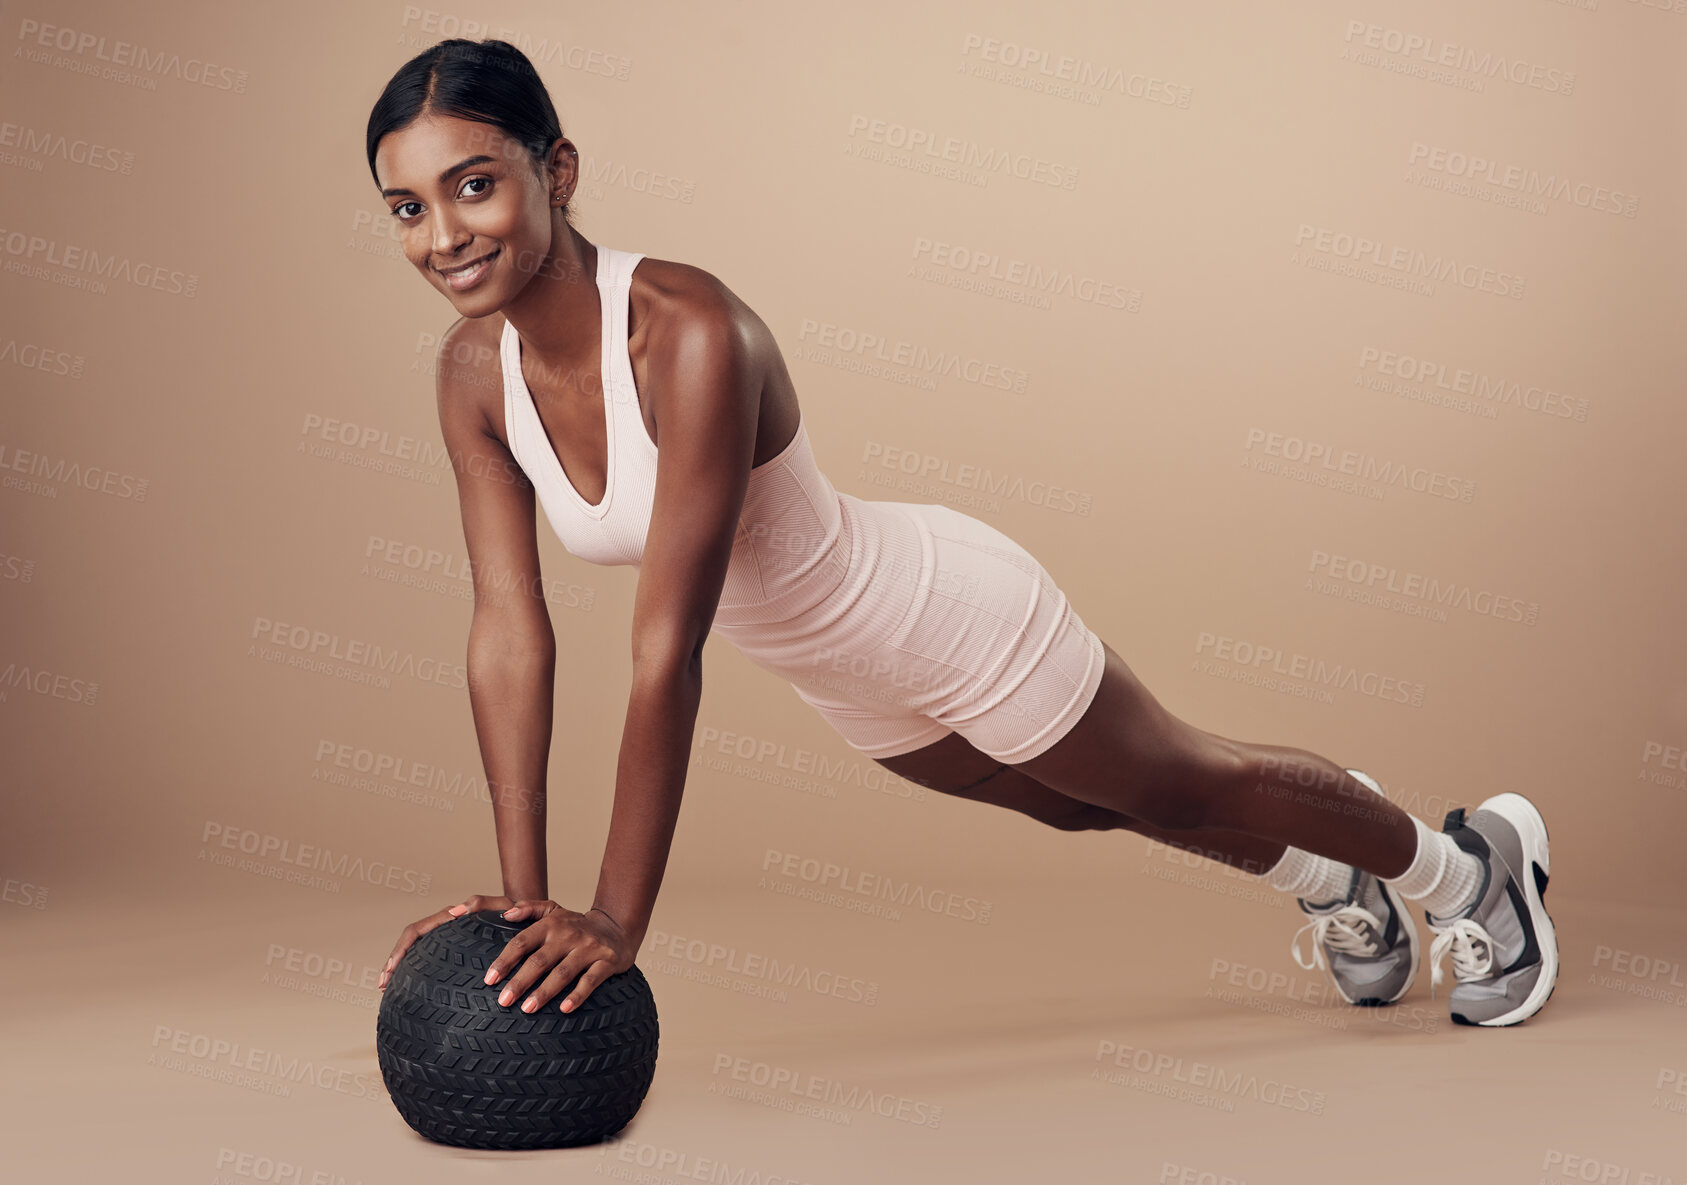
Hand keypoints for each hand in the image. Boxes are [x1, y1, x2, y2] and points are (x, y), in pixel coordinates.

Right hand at [377, 893, 553, 991]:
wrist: (532, 923)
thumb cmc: (520, 914)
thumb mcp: (504, 906)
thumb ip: (483, 904)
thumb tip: (454, 911)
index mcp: (452, 919)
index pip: (417, 930)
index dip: (400, 949)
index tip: (391, 969)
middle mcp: (447, 929)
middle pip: (411, 942)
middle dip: (394, 961)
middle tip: (384, 984)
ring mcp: (451, 942)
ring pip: (419, 953)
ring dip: (402, 969)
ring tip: (390, 990)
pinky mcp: (458, 954)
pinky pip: (433, 962)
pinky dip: (420, 974)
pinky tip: (414, 993)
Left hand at [482, 904, 637, 1014]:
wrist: (617, 927)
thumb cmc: (576, 925)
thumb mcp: (553, 910)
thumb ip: (528, 908)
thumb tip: (506, 914)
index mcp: (552, 924)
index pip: (523, 941)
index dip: (505, 960)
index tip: (490, 979)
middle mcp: (569, 935)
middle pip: (540, 960)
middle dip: (520, 982)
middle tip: (504, 1001)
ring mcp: (588, 948)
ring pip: (563, 972)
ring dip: (544, 991)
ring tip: (528, 1009)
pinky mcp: (606, 962)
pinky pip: (591, 980)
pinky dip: (578, 995)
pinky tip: (565, 1009)